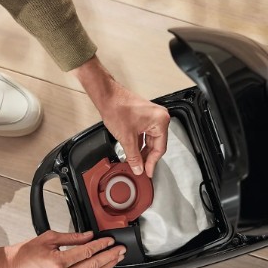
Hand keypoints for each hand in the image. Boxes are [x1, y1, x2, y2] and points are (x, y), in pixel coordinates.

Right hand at [0, 231, 124, 267]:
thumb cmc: (24, 253)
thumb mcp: (49, 238)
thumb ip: (71, 237)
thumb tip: (88, 235)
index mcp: (58, 262)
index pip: (87, 252)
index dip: (101, 245)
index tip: (110, 239)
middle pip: (93, 265)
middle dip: (109, 257)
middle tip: (120, 249)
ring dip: (106, 266)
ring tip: (116, 258)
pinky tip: (102, 265)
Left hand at [70, 56, 170, 176]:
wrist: (106, 95)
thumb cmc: (117, 108)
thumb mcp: (127, 138)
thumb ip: (134, 156)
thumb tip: (139, 168)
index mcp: (160, 121)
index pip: (160, 148)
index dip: (152, 162)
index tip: (148, 172)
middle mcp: (159, 117)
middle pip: (156, 144)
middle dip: (147, 157)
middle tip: (141, 169)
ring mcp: (152, 115)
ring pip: (150, 139)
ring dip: (143, 150)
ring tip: (136, 162)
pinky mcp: (144, 115)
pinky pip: (145, 133)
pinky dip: (140, 143)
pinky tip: (134, 151)